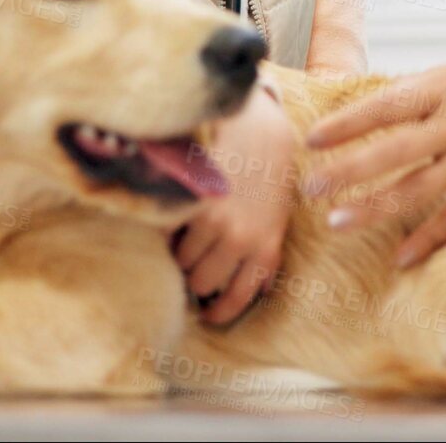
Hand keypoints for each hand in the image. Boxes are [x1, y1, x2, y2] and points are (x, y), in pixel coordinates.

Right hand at [173, 83, 297, 324]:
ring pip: (181, 261)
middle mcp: (241, 240)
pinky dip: (168, 230)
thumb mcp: (278, 220)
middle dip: (194, 276)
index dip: (219, 313)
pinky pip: (168, 234)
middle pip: (201, 283)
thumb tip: (260, 292)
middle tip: (194, 259)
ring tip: (187, 232)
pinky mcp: (193, 201)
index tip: (207, 316)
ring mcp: (215, 221)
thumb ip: (266, 256)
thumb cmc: (269, 177)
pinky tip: (177, 215)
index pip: (237, 299)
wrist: (259, 130)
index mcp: (266, 249)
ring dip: (179, 251)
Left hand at [302, 49, 445, 268]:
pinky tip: (402, 257)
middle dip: (348, 169)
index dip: (347, 124)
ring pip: (417, 186)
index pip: (384, 106)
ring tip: (339, 222)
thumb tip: (388, 103)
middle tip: (311, 188)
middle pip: (392, 150)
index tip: (313, 139)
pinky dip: (430, 237)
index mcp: (445, 87)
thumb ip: (428, 89)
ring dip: (375, 206)